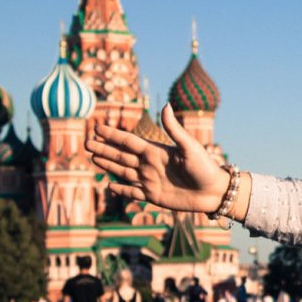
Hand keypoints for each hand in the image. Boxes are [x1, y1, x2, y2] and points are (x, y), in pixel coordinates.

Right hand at [86, 103, 228, 212]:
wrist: (214, 192)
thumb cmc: (205, 167)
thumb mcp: (190, 146)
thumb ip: (174, 129)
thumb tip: (165, 104)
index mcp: (157, 151)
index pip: (129, 141)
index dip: (113, 135)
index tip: (97, 127)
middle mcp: (150, 165)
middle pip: (121, 155)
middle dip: (104, 148)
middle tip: (86, 142)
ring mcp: (150, 181)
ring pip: (123, 171)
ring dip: (107, 165)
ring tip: (92, 157)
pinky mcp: (153, 196)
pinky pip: (132, 192)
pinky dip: (120, 189)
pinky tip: (109, 185)